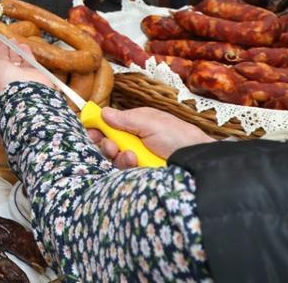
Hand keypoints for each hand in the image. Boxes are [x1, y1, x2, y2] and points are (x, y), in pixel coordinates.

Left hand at [0, 38, 52, 99]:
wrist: (26, 91)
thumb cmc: (2, 81)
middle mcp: (3, 76)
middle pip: (0, 59)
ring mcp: (18, 75)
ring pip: (14, 59)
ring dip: (12, 49)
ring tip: (11, 39)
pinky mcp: (32, 73)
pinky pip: (27, 60)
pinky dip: (24, 52)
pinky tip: (22, 45)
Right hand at [85, 106, 213, 168]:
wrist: (197, 162)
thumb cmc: (178, 137)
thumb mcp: (150, 122)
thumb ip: (125, 118)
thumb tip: (103, 112)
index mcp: (137, 125)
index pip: (112, 125)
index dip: (99, 127)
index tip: (90, 129)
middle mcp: (136, 142)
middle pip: (109, 143)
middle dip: (105, 143)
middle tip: (109, 144)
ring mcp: (139, 160)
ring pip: (114, 158)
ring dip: (118, 155)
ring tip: (130, 155)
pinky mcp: (140, 175)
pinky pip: (123, 171)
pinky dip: (126, 165)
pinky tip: (136, 162)